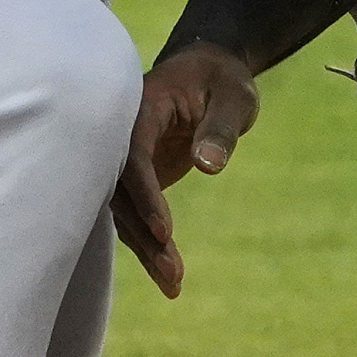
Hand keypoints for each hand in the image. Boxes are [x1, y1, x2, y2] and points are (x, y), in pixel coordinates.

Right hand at [113, 41, 259, 297]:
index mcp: (140, 106)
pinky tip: (167, 276)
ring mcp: (126, 158)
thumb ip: (221, 127)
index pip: (132, 154)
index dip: (144, 193)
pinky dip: (148, 243)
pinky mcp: (136, 177)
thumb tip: (208, 164)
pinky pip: (135, 214)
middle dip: (143, 234)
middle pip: (122, 190)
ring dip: (145, 248)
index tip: (163, 229)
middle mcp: (122, 135)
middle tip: (171, 274)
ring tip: (173, 285)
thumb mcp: (234, 95)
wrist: (208, 71)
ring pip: (124, 210)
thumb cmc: (222, 79)